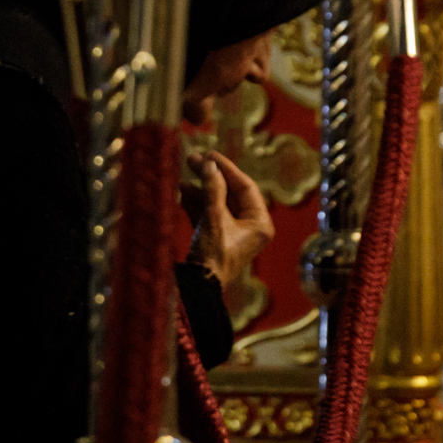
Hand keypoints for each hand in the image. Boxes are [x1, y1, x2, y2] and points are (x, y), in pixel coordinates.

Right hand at [182, 150, 274, 286]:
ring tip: (183, 176)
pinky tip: (182, 192)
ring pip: (217, 202)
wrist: (197, 288)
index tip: (209, 154)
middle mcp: (250, 227)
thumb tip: (208, 162)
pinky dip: (196, 203)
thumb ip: (213, 188)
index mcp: (260, 223)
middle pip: (230, 193)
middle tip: (193, 160)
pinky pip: (208, 214)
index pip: (246, 186)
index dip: (227, 168)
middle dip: (210, 177)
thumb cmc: (213, 256)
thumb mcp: (214, 218)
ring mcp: (232, 233)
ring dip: (200, 189)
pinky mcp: (216, 239)